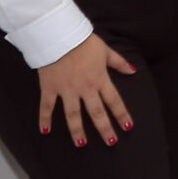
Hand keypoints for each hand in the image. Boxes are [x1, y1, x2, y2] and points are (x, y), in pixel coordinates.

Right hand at [35, 32, 136, 146]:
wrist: (58, 34)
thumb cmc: (83, 41)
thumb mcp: (105, 50)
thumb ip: (119, 63)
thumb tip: (133, 71)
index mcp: (100, 79)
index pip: (114, 100)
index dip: (122, 114)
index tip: (128, 127)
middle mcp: (85, 88)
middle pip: (96, 112)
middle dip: (104, 128)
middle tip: (111, 142)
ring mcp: (66, 90)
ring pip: (73, 114)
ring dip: (77, 130)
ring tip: (81, 144)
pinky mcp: (50, 88)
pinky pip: (47, 106)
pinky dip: (44, 119)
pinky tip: (45, 131)